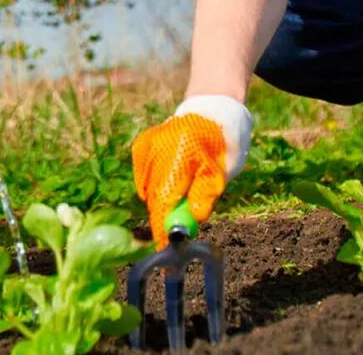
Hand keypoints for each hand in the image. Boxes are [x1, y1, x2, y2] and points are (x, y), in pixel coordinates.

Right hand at [131, 95, 252, 246]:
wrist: (211, 113)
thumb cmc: (221, 147)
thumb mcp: (219, 174)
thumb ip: (204, 197)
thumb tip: (191, 221)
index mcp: (179, 153)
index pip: (164, 199)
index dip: (163, 227)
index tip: (165, 250)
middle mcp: (156, 147)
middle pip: (152, 196)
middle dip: (162, 218)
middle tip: (173, 234)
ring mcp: (146, 145)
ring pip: (147, 189)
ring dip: (159, 202)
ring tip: (179, 200)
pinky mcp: (141, 145)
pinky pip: (143, 177)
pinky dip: (154, 186)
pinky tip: (171, 181)